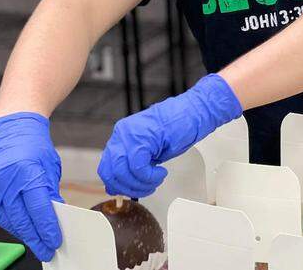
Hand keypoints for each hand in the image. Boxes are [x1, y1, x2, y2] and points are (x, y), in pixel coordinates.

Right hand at [0, 112, 63, 261]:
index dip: (47, 228)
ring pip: (6, 218)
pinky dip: (9, 222)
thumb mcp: (50, 168)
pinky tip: (20, 228)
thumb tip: (55, 219)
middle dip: (35, 237)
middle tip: (46, 249)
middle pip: (20, 218)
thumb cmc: (34, 146)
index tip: (55, 241)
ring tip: (36, 241)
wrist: (10, 128)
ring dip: (22, 232)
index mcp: (25, 171)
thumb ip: (50, 194)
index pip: (37, 208)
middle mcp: (3, 178)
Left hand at [98, 73, 242, 197]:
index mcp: (121, 136)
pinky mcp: (143, 138)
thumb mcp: (150, 150)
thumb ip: (133, 164)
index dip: (117, 185)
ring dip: (140, 184)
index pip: (106, 168)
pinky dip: (149, 177)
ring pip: (122, 172)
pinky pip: (137, 167)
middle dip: (128, 188)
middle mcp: (122, 134)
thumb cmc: (178, 128)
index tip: (131, 191)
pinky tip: (161, 173)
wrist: (196, 111)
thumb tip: (120, 184)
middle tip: (147, 188)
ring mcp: (130, 134)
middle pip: (109, 173)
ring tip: (156, 181)